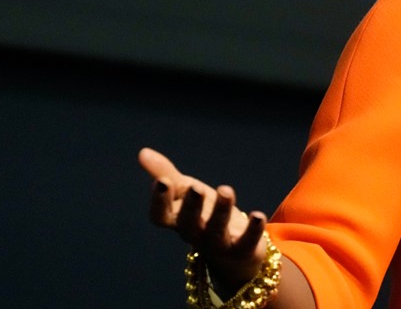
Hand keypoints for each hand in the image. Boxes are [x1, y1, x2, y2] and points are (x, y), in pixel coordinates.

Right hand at [138, 147, 268, 290]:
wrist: (231, 247)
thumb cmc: (202, 212)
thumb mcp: (185, 191)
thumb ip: (166, 174)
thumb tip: (143, 152)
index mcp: (176, 220)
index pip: (160, 216)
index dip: (159, 201)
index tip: (163, 181)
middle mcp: (194, 234)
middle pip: (188, 223)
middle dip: (191, 206)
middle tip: (195, 187)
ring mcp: (217, 244)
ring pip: (216, 231)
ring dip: (221, 211)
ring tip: (226, 190)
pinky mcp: (241, 249)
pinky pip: (246, 241)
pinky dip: (252, 229)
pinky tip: (257, 214)